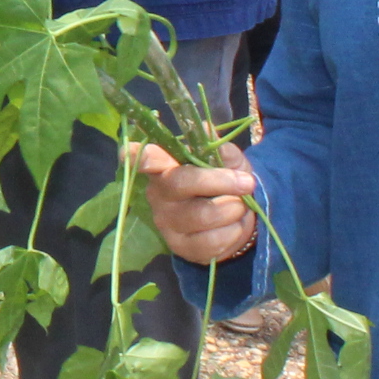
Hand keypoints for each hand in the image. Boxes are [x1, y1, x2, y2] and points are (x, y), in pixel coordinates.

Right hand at [135, 139, 258, 264]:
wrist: (237, 220)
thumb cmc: (225, 184)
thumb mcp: (228, 161)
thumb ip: (219, 147)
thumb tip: (207, 131)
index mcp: (165, 167)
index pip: (145, 160)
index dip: (139, 156)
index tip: (130, 153)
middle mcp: (158, 194)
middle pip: (181, 183)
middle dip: (219, 181)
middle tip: (247, 182)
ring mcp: (167, 223)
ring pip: (202, 214)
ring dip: (232, 209)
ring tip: (239, 206)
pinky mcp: (181, 247)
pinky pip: (211, 240)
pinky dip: (232, 231)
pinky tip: (233, 226)